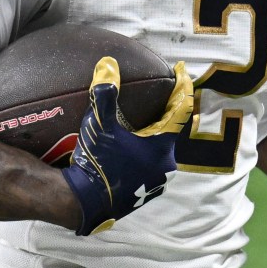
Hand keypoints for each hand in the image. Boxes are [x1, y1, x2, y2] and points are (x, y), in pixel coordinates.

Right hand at [61, 58, 195, 234]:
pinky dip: (146, 154)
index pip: (179, 110)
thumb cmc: (96, 163)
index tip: (182, 71)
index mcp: (161, 146)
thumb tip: (107, 64)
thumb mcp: (99, 126)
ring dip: (156, 136)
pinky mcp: (147, 192)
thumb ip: (104, 95)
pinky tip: (134, 150)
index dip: (181, 88)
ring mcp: (158, 181)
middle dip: (168, 113)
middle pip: (172, 131)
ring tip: (147, 123)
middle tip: (162, 95)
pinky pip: (151, 166)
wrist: (85, 203)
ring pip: (161, 150)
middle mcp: (166, 164)